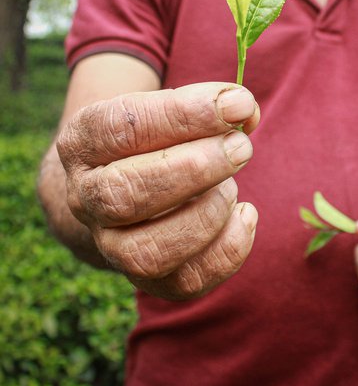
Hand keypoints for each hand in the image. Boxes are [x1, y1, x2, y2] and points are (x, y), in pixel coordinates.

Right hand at [56, 82, 259, 300]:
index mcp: (84, 143)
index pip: (123, 128)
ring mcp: (113, 245)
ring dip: (207, 215)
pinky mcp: (149, 278)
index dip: (184, 114)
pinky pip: (186, 282)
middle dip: (195, 169)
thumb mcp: (168, 110)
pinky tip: (244, 214)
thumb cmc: (156, 140)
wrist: (127, 185)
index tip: (237, 104)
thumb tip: (245, 110)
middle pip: (125, 194)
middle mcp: (88, 198)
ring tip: (231, 186)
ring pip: (148, 252)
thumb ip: (209, 105)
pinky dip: (229, 248)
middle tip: (241, 147)